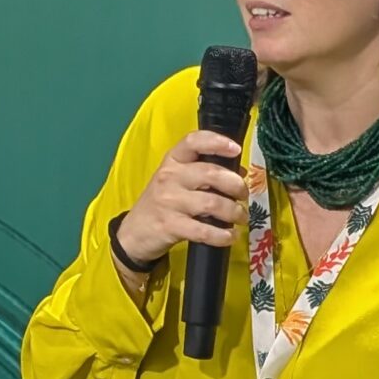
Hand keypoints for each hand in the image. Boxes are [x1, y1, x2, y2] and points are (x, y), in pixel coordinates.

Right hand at [113, 130, 250, 276]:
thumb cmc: (162, 202)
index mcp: (172, 161)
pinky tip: (231, 236)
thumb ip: (205, 173)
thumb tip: (240, 172)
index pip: (193, 142)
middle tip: (244, 195)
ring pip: (212, 203)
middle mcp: (170, 177)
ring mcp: (169, 201)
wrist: (134, 232)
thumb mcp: (177, 181)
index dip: (217, 142)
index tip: (236, 149)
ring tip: (241, 216)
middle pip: (211, 173)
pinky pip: (204, 230)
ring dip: (234, 211)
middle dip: (236, 185)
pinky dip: (223, 235)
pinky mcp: (171, 226)